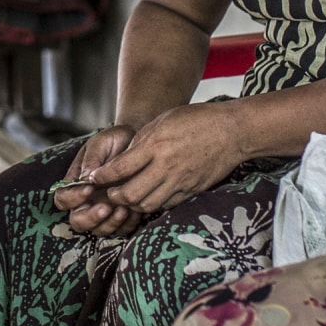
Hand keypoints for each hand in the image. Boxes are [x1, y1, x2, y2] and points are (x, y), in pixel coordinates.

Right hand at [53, 126, 143, 236]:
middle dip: (90, 218)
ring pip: (99, 231)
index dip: (73, 198)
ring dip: (110, 223)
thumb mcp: (103, 142)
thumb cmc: (116, 141)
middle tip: (106, 207)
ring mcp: (104, 210)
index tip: (89, 188)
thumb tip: (85, 178)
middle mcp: (87, 200)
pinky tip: (135, 210)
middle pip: (77, 222)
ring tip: (125, 208)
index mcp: (76, 183)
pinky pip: (121, 231)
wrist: (139, 143)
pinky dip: (127, 224)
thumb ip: (92, 158)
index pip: (63, 199)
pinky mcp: (121, 217)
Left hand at [86, 103, 237, 214]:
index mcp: (155, 146)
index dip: (102, 177)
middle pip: (130, 194)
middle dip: (114, 196)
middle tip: (109, 192)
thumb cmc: (196, 120)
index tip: (94, 178)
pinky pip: (165, 205)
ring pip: (147, 204)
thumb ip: (141, 141)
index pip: (120, 169)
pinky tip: (149, 196)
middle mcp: (166, 167)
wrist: (231, 132)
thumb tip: (123, 160)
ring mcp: (180, 182)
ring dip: (132, 204)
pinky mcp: (191, 191)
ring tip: (126, 197)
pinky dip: (152, 204)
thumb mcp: (162, 121)